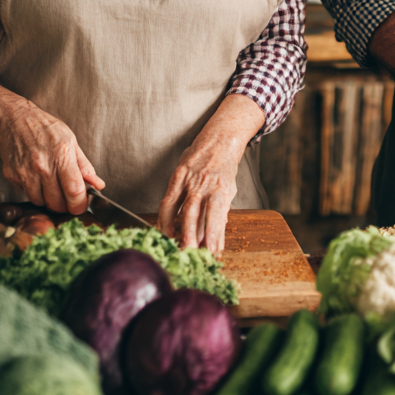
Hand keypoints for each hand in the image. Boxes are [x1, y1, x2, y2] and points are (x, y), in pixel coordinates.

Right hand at [0, 105, 103, 214]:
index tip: (81, 205)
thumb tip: (98, 185)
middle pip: (57, 202)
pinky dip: (34, 192)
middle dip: (65, 205)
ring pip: (40, 202)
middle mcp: (42, 166)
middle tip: (67, 197)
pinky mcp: (12, 176)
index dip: (80, 204)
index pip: (74, 190)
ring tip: (51, 185)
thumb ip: (85, 167)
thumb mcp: (71, 142)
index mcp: (62, 155)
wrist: (16, 120)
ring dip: (48, 200)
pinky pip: (26, 194)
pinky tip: (37, 179)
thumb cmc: (46, 129)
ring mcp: (25, 172)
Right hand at [157, 94, 265, 253]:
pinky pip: (168, 200)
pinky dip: (165, 217)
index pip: (216, 217)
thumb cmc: (226, 166)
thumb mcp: (229, 188)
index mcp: (221, 189)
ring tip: (177, 248)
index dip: (214, 236)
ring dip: (177, 231)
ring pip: (179, 210)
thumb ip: (221, 210)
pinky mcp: (177, 175)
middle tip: (191, 257)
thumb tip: (216, 234)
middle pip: (195, 216)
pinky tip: (165, 230)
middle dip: (192, 239)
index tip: (213, 253)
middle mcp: (204, 184)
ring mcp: (189, 180)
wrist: (220, 138)